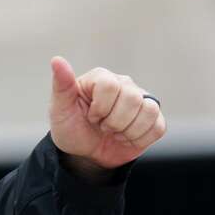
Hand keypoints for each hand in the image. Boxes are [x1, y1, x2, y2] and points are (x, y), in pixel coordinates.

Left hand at [49, 56, 165, 168]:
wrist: (84, 154)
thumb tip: (57, 60)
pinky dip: (140, 139)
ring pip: (149, 111)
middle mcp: (124, 84)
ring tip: (114, 132)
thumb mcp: (59, 110)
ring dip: (128, 131)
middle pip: (132, 99)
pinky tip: (126, 138)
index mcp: (101, 77)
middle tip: (102, 126)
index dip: (100, 108)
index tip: (90, 116)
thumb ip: (61, 86)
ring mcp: (141, 100)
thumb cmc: (71, 128)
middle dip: (113, 122)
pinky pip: (158, 127)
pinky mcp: (153, 118)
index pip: (110, 87)